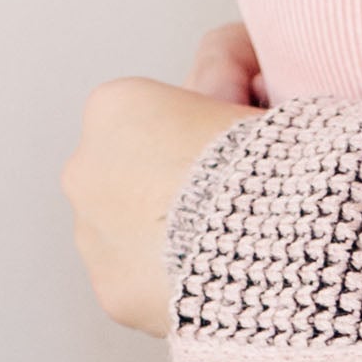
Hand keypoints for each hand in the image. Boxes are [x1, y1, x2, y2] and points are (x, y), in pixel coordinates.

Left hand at [63, 29, 255, 334]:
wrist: (276, 245)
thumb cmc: (269, 164)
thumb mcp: (257, 87)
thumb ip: (236, 71)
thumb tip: (236, 76)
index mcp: (113, 108)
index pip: (152, 114)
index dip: (202, 129)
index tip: (239, 149)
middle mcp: (84, 167)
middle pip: (132, 171)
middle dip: (173, 183)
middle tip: (234, 199)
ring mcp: (91, 235)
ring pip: (128, 229)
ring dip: (167, 234)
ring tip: (226, 243)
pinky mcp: (110, 291)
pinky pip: (140, 281)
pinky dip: (169, 281)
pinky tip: (212, 279)